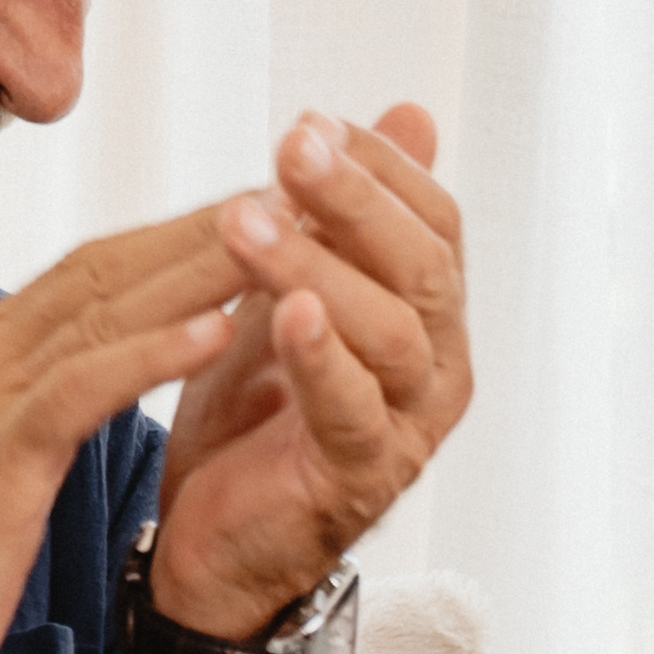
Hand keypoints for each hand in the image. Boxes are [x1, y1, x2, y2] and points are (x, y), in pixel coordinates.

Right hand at [0, 214, 259, 653]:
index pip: (95, 267)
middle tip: (297, 189)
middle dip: (205, 226)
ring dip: (199, 268)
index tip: (263, 206)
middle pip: (109, 267)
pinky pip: (81, 390)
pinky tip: (220, 331)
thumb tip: (98, 372)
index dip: (181, 232)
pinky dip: (151, 354)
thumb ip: (40, 405)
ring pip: (103, 312)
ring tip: (284, 231)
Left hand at [143, 109, 469, 639]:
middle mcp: (440, 367)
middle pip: (423, 265)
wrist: (214, 541)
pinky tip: (285, 314)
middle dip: (356, 198)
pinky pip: (354, 411)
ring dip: (320, 266)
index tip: (310, 121)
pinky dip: (323, 359)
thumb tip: (412, 112)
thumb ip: (347, 217)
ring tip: (249, 220)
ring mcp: (409, 426)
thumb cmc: (258, 414)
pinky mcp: (361, 479)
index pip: (434, 221)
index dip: (380, 167)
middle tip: (291, 146)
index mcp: (431, 317)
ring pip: (391, 331)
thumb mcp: (295, 293)